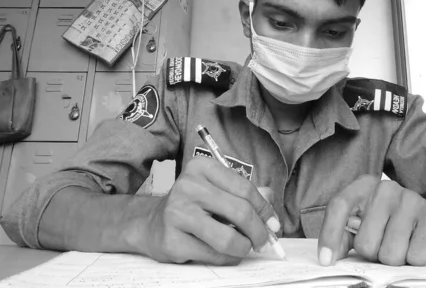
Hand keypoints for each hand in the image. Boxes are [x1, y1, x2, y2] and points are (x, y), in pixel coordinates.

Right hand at [138, 157, 279, 264]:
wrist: (152, 222)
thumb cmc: (193, 205)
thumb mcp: (217, 190)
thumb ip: (246, 194)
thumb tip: (272, 209)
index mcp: (202, 168)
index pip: (245, 189)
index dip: (265, 209)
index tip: (273, 223)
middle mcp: (188, 186)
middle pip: (240, 212)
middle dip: (259, 231)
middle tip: (264, 241)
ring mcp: (177, 213)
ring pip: (228, 238)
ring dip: (244, 247)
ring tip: (244, 247)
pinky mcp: (172, 240)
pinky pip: (213, 255)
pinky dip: (227, 258)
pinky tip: (225, 253)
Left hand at [318, 175, 425, 265]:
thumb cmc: (392, 224)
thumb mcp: (364, 224)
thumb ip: (345, 235)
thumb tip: (330, 257)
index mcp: (364, 186)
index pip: (339, 206)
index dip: (330, 235)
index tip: (326, 261)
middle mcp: (386, 188)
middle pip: (365, 243)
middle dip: (374, 254)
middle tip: (384, 246)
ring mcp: (411, 199)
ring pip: (391, 254)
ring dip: (397, 259)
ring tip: (404, 245)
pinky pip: (416, 256)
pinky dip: (417, 260)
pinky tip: (420, 245)